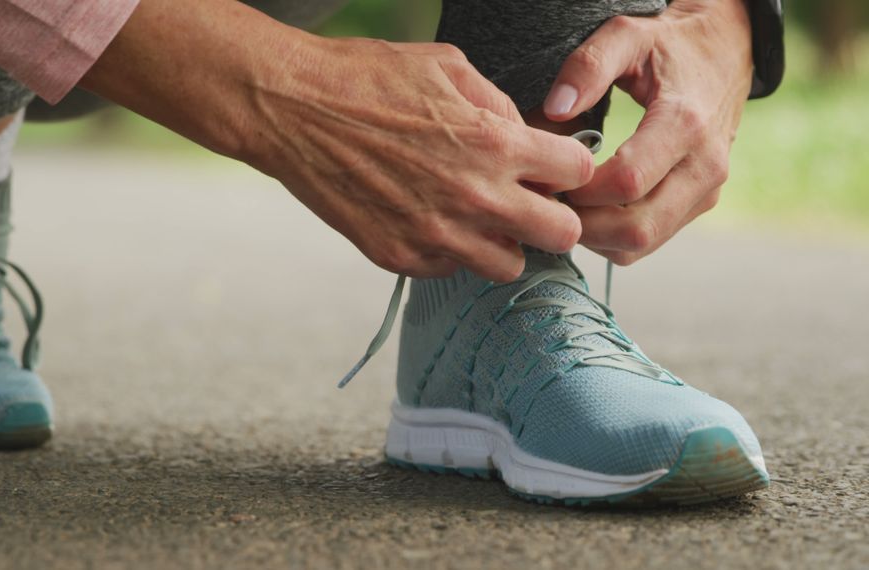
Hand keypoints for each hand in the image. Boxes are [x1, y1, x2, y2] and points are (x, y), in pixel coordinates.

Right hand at [82, 0, 591, 280]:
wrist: (291, 109)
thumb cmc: (368, 77)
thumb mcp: (448, 66)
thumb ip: (500, 105)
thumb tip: (527, 135)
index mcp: (495, 141)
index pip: (578, 174)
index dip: (568, 167)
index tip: (550, 166)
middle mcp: (474, 196)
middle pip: (560, 235)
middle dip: (552, 217)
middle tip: (529, 203)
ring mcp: (436, 234)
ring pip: (509, 266)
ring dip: (502, 242)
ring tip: (476, 217)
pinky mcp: (399, 256)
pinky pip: (449, 270)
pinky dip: (448, 250)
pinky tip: (426, 218)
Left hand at [544, 0, 752, 264]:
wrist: (724, 53)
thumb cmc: (668, 46)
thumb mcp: (627, 35)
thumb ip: (588, 66)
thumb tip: (555, 109)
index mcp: (686, 124)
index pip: (627, 183)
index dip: (580, 189)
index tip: (553, 174)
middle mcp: (704, 166)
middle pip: (636, 228)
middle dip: (583, 223)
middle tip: (553, 199)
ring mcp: (706, 191)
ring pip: (641, 244)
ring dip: (594, 235)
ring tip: (568, 204)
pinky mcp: (700, 204)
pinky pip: (649, 242)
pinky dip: (612, 237)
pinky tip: (590, 208)